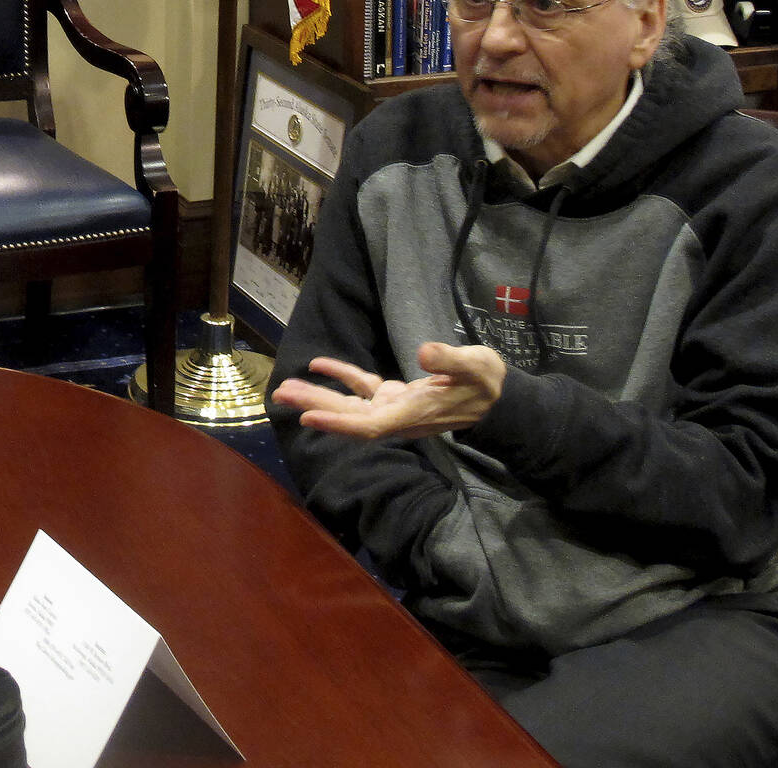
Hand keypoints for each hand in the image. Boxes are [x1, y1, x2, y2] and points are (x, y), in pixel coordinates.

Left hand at [271, 343, 505, 441]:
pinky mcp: (395, 396)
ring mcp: (394, 406)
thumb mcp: (476, 367)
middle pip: (349, 417)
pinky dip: (340, 376)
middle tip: (279, 396)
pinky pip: (362, 387)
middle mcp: (397, 415)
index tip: (308, 418)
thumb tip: (423, 352)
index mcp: (412, 413)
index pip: (369, 425)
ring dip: (318, 396)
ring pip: (350, 404)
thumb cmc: (488, 384)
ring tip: (285, 388)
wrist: (498, 399)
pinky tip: (318, 365)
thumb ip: (450, 360)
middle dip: (315, 408)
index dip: (338, 423)